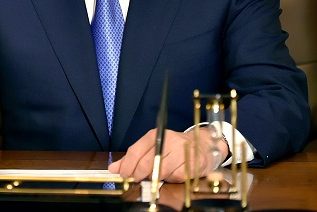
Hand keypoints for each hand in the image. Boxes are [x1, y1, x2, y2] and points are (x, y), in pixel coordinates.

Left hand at [108, 128, 227, 182]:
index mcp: (156, 135)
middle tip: (137, 181)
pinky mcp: (192, 163)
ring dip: (157, 178)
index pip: (136, 150)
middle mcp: (169, 140)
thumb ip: (133, 158)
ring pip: (161, 172)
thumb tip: (114, 169)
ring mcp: (182, 152)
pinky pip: (175, 177)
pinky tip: (173, 174)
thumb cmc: (174, 148)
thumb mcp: (153, 147)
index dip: (128, 166)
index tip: (124, 176)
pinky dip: (172, 179)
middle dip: (139, 175)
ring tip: (159, 174)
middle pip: (147, 163)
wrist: (203, 146)